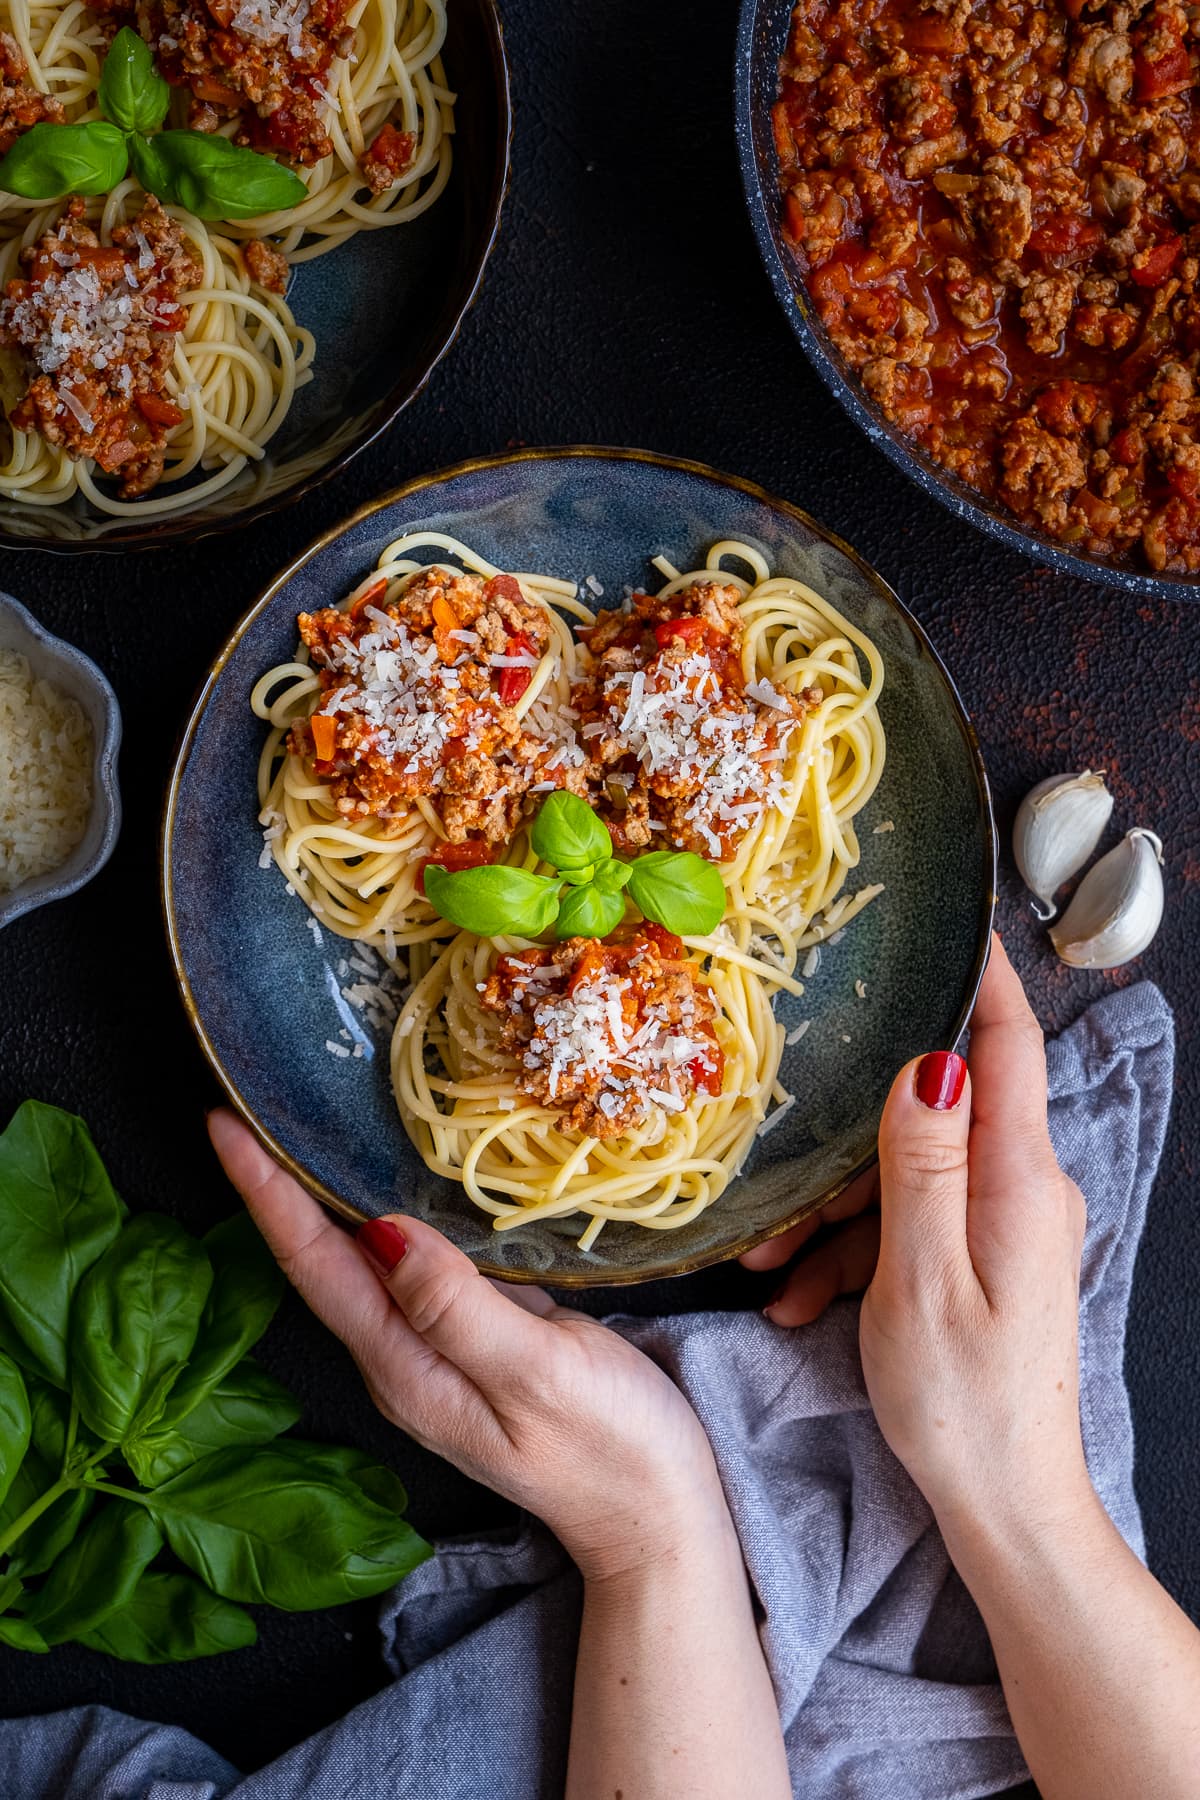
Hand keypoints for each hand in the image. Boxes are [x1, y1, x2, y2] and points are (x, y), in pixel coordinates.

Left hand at [207, 1111, 723, 1582]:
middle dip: (273, 1189)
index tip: (224, 1127)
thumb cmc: (612, 1448)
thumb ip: (458, 1309)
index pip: (315, 1268)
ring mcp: (434, 1353)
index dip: (266, 1195)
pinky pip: (406, 1268)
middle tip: (241, 1111)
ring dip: (317, 1200)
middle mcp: (402, 1362)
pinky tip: (383, 1183)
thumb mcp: (540, 1374)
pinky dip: (379, 1217)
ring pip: (357, 1263)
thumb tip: (385, 1234)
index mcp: (405, 1370)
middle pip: (318, 1264)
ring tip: (289, 1132)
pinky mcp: (470, 1339)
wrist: (656, 1515)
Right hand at [750, 936, 1090, 1535]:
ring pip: (907, 1176)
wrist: (1007, 1506)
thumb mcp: (921, 1277)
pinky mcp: (982, 1258)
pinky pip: (910, 1225)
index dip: (983, 977)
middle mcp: (1020, 1187)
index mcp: (1018, 1179)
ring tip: (774, 1274)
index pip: (1008, 1047)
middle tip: (778, 1203)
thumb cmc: (965, 1402)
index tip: (957, 920)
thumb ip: (919, 1163)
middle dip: (849, 1146)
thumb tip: (924, 1064)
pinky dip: (854, 1253)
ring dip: (835, 1216)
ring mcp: (1003, 1224)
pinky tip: (801, 1299)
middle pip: (932, 1116)